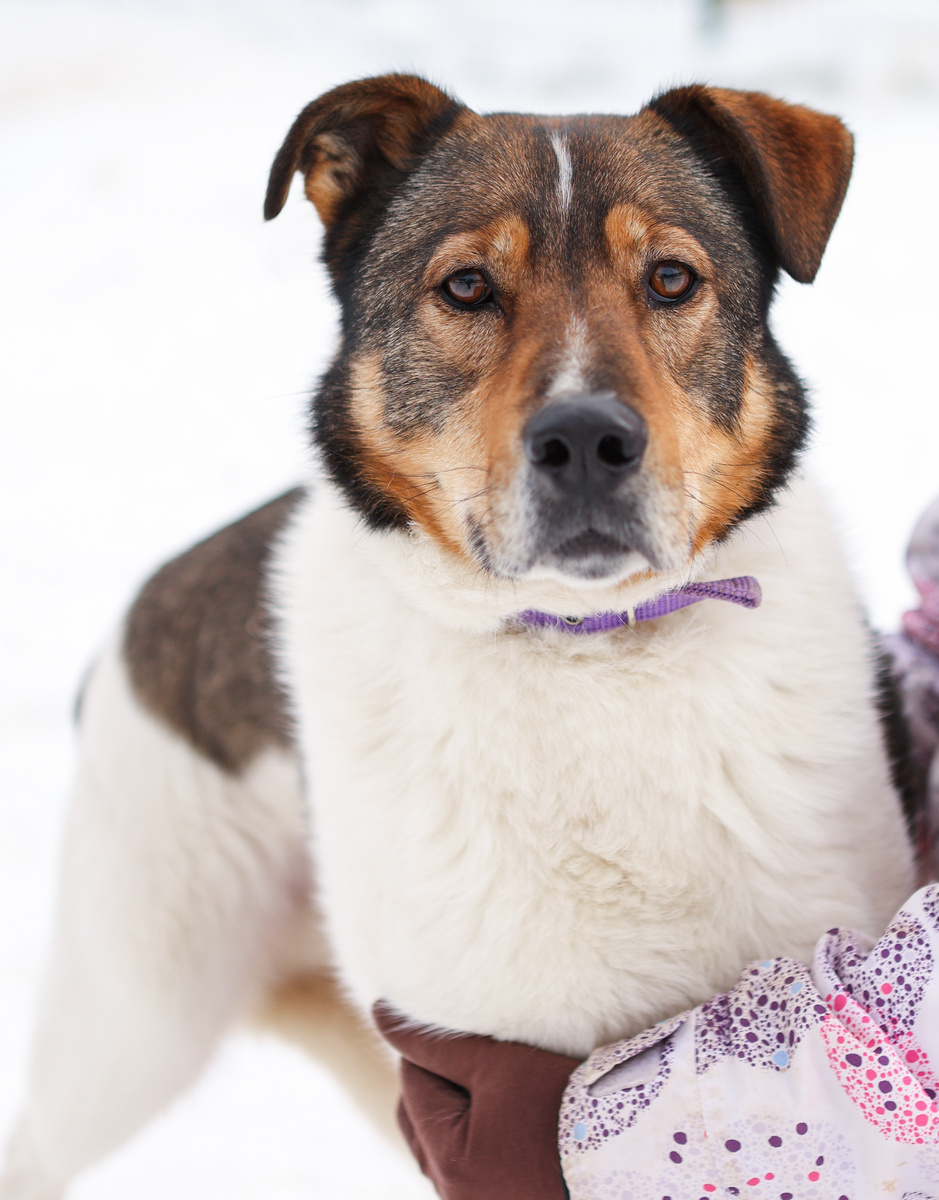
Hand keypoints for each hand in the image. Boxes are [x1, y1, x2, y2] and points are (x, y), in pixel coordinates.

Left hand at [373, 1002, 579, 1199]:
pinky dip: (476, 1137)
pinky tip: (502, 1113)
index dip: (430, 1042)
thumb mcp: (499, 1065)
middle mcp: (457, 1199)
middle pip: (422, 1122)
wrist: (642, 1154)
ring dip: (454, 1110)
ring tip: (486, 1077)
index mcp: (449, 1163)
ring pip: (443, 1149)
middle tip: (467, 1044)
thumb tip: (381, 1014)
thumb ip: (437, 1042)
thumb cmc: (568, 1104)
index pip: (414, 1083)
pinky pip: (472, 1170)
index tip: (457, 1017)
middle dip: (434, 1080)